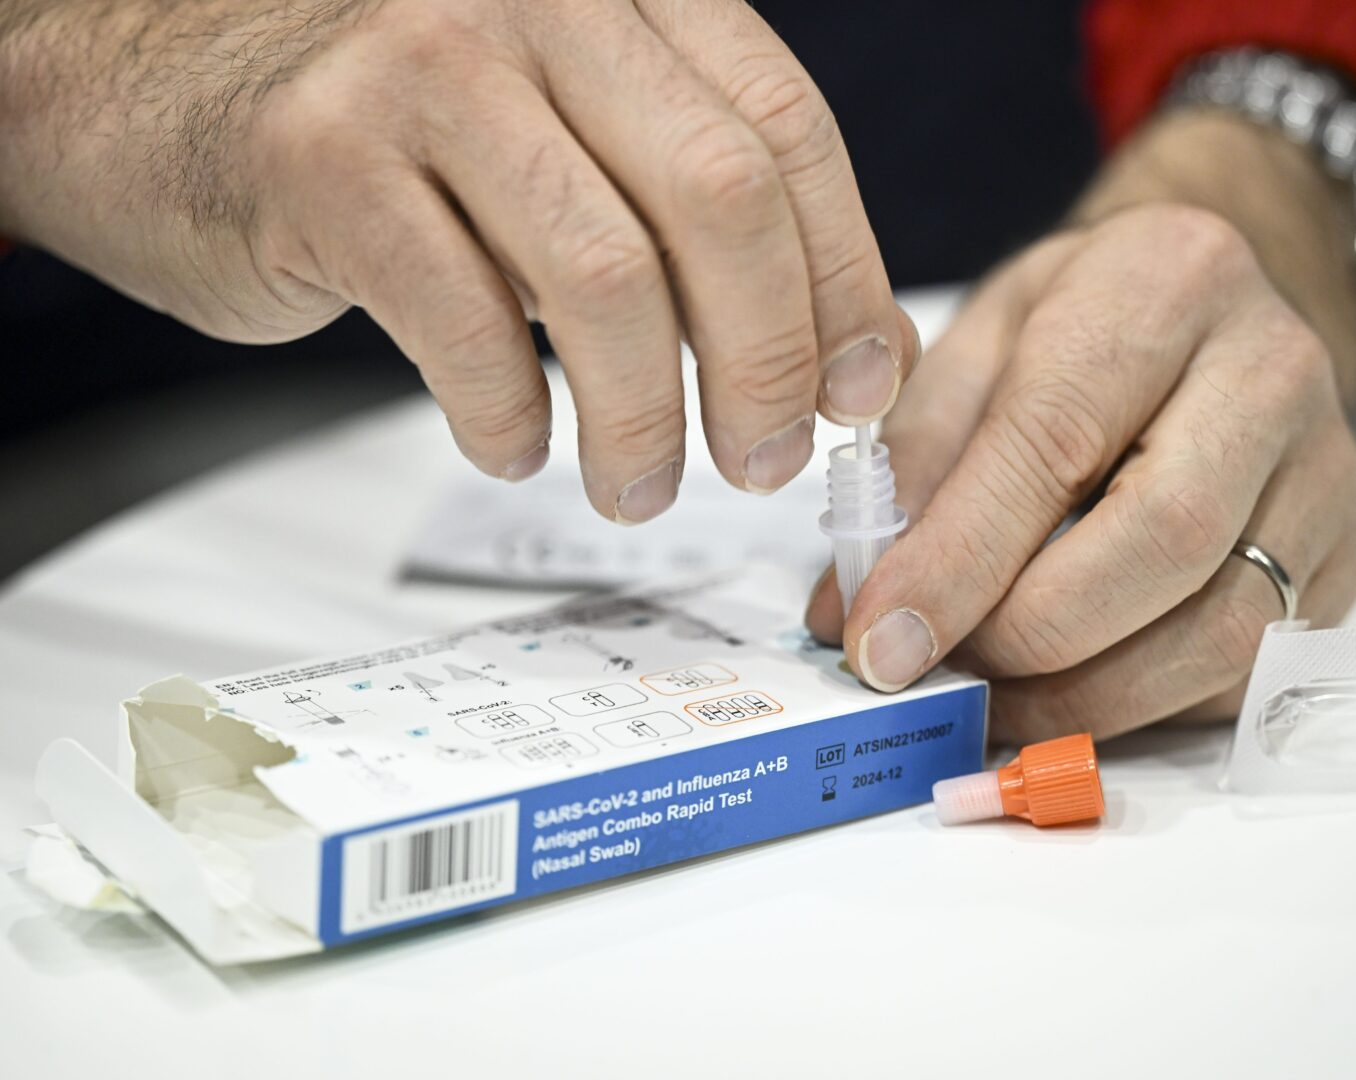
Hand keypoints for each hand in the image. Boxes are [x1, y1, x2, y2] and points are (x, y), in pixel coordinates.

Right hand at [0, 0, 915, 517]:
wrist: (152, 93)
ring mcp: (427, 66)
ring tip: (639, 482)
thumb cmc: (385, 130)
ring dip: (642, 417)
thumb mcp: (565, 133)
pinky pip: (468, 324)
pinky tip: (510, 440)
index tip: (861, 388)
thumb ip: (692, 212)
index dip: (844, 277)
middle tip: (765, 459)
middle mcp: (538, 2)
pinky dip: (508, 415)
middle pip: (722, 199)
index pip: (787, 130)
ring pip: (606, 275)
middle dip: (767, 361)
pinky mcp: (327, 158)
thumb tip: (844, 348)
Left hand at [805, 117, 1355, 741]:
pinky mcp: (1351, 553)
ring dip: (1085, 695)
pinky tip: (1071, 691)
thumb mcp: (980, 343)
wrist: (1218, 312)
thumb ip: (913, 462)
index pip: (1055, 438)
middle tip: (938, 673)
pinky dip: (1145, 705)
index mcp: (1167, 279)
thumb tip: (853, 607)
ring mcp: (1330, 468)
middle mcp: (1274, 368)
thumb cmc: (1083, 325)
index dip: (960, 557)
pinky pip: (1249, 667)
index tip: (881, 640)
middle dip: (1028, 636)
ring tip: (992, 697)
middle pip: (1159, 540)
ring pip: (1220, 629)